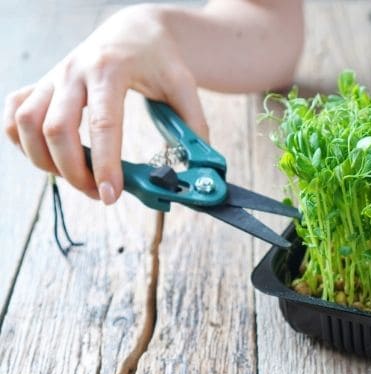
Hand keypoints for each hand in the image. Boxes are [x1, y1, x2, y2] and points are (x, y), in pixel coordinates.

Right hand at [3, 4, 207, 203]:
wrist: (135, 31)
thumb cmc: (160, 61)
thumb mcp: (185, 87)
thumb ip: (194, 126)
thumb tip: (201, 168)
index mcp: (111, 70)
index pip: (102, 123)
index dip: (104, 164)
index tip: (112, 195)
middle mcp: (74, 71)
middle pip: (54, 128)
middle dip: (72, 171)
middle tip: (98, 194)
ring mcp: (52, 77)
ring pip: (25, 123)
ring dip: (44, 161)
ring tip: (77, 178)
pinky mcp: (40, 84)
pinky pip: (13, 112)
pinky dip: (21, 140)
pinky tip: (47, 155)